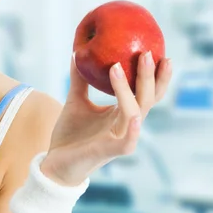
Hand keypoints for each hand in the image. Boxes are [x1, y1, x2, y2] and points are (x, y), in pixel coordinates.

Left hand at [40, 51, 171, 186]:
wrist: (56, 162)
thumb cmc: (70, 134)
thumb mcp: (75, 100)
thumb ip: (79, 79)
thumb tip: (77, 53)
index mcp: (122, 112)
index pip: (145, 91)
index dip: (155, 74)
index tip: (156, 50)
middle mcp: (127, 124)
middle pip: (147, 98)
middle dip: (151, 76)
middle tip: (147, 53)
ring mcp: (122, 138)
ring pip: (135, 112)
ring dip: (129, 89)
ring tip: (117, 66)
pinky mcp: (111, 152)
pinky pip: (128, 140)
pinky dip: (133, 128)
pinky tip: (136, 116)